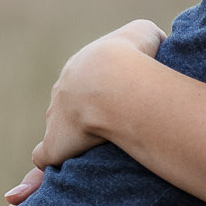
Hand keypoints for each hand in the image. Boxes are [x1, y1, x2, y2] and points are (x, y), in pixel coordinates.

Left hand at [30, 18, 166, 169]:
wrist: (113, 80)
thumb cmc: (135, 57)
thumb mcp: (146, 35)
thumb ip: (149, 42)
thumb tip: (159, 50)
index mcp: (83, 67)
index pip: (88, 81)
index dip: (104, 93)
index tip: (121, 104)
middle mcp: (64, 90)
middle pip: (72, 105)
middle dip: (88, 114)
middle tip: (114, 128)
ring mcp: (56, 117)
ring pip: (61, 129)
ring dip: (77, 138)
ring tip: (102, 151)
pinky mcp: (55, 144)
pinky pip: (46, 157)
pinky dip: (52, 163)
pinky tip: (66, 171)